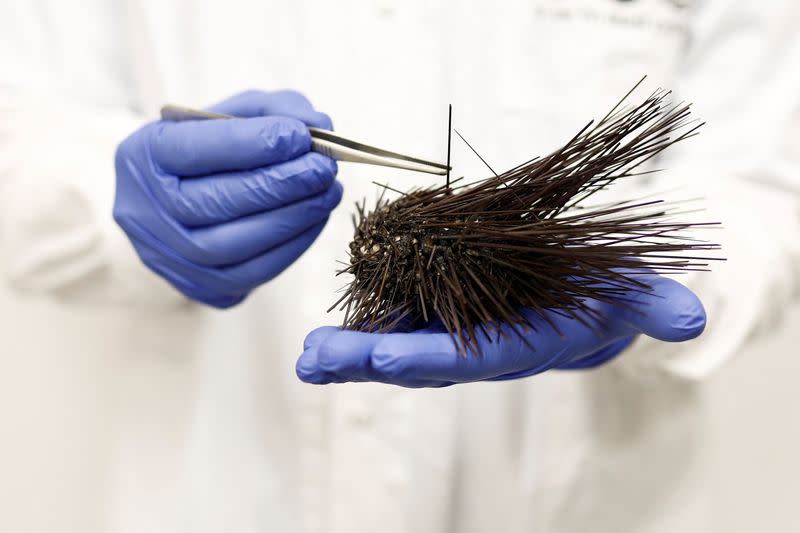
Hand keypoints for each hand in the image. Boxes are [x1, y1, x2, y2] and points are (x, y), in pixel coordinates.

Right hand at [113, 90, 341, 307]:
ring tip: (328, 192)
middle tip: (323, 167)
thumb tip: (318, 124)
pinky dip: (293, 245)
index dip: (253, 143)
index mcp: (143, 157)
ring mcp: (171, 257)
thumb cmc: (207, 151)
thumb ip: (272, 111)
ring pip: (235, 245)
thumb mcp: (229, 116)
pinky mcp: (200, 287)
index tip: (300, 135)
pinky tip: (316, 218)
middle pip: (217, 202)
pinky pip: (254, 273)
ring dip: (293, 217)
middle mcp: (146, 212)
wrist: (174, 202)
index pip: (197, 150)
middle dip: (281, 183)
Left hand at [296, 274, 705, 386]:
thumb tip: (689, 318)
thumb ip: (656, 305)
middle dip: (371, 362)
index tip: (390, 356)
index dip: (436, 356)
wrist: (578, 296)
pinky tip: (312, 344)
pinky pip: (389, 328)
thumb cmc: (603, 293)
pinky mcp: (432, 317)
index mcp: (524, 345)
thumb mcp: (634, 291)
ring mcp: (450, 337)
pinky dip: (352, 337)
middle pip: (421, 360)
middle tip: (319, 361)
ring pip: (395, 350)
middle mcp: (480, 351)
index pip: (477, 357)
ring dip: (347, 355)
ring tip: (304, 358)